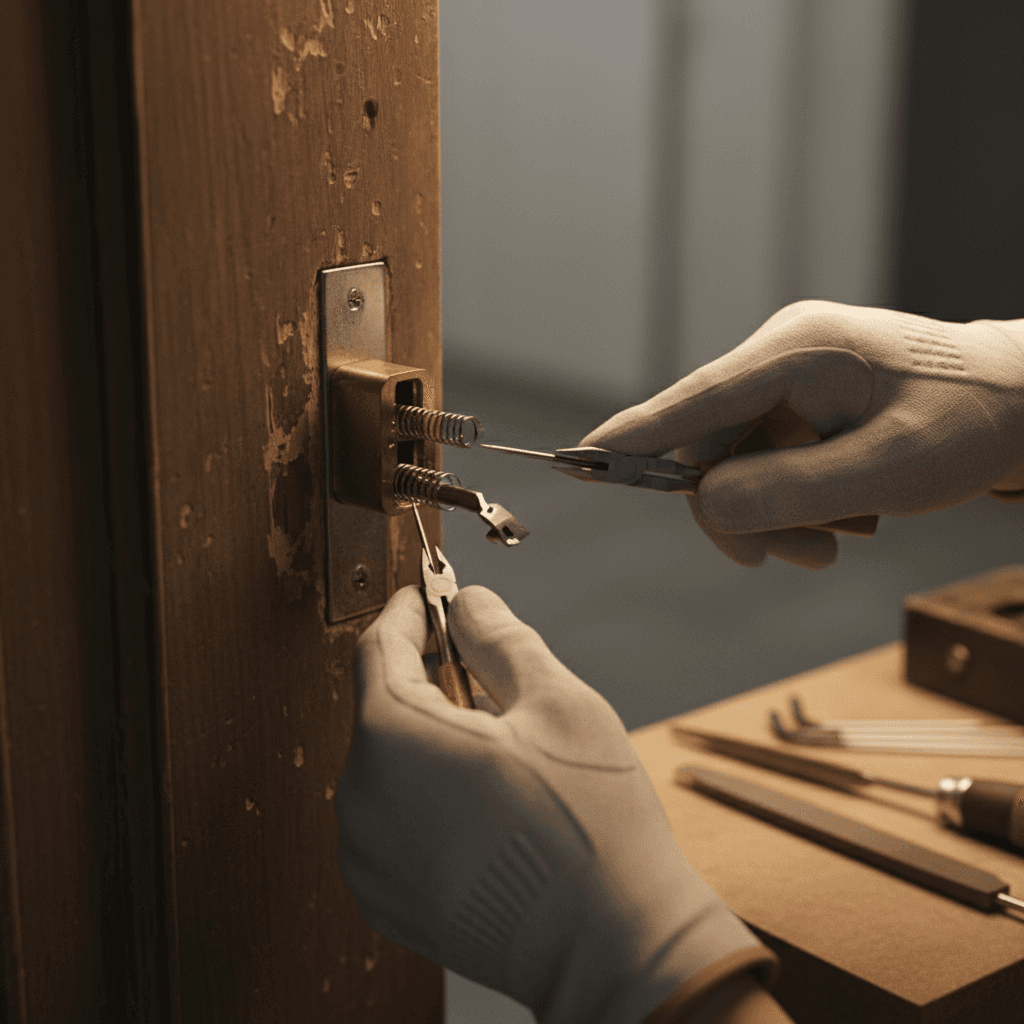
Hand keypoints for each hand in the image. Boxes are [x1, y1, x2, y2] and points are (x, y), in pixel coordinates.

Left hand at [336, 586, 773, 1023]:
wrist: (611, 949)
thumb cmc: (590, 824)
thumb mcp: (556, 702)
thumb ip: (500, 639)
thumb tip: (468, 606)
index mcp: (394, 738)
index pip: (379, 648)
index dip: (406, 614)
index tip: (425, 595)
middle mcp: (361, 800)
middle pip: (382, 708)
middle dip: (426, 678)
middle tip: (482, 669)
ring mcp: (367, 858)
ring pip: (388, 765)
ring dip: (428, 740)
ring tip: (497, 746)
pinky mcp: (386, 899)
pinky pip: (391, 819)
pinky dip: (424, 794)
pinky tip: (484, 802)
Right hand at [581, 301, 1023, 567]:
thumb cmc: (974, 422)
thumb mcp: (889, 469)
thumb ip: (790, 490)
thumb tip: (704, 503)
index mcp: (798, 351)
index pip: (693, 399)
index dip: (634, 437)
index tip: (577, 460)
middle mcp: (784, 358)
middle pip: (712, 448)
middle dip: (742, 511)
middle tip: (801, 554)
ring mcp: (793, 382)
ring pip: (738, 465)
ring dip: (775, 515)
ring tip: (837, 539)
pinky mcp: (805, 407)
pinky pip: (768, 465)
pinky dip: (794, 503)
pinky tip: (845, 515)